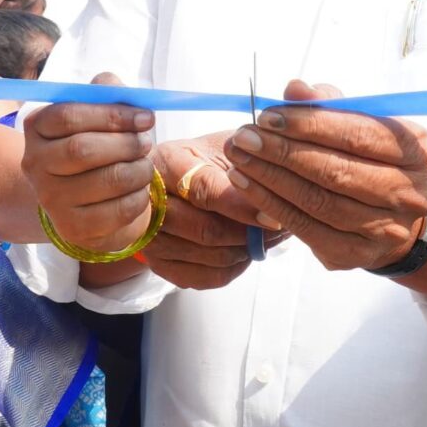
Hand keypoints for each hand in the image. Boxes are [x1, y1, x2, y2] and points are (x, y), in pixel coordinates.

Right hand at [20, 77, 159, 254]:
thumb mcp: (99, 114)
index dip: (112, 114)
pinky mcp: (72, 228)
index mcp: (37, 127)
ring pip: (105, 180)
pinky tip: (139, 190)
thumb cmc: (99, 146)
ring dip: (138, 170)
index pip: (67, 115)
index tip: (146, 117)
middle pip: (82, 149)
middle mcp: (35, 163)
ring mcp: (50, 199)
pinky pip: (116, 211)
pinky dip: (138, 198)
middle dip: (126, 143)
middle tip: (147, 142)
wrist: (89, 199)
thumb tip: (115, 87)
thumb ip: (106, 92)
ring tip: (145, 166)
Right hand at [142, 138, 284, 290]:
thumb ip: (245, 166)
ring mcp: (149, 236)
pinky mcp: (158, 262)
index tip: (273, 218)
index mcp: (166, 161)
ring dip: (244, 251)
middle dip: (248, 234)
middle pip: (205, 230)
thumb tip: (271, 199)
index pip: (203, 189)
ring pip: (208, 256)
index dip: (242, 207)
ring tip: (265, 238)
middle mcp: (149, 200)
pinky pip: (203, 277)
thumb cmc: (206, 159)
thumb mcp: (225, 149)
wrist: (177, 180)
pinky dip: (232, 269)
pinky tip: (244, 251)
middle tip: (277, 231)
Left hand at [222, 81, 426, 273]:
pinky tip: (247, 186)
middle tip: (244, 137)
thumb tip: (294, 89)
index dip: (310, 124)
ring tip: (239, 160)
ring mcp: (386, 229)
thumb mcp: (362, 125)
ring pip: (318, 202)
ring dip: (270, 179)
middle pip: (337, 171)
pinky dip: (272, 205)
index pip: (358, 134)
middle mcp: (410, 193)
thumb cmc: (372, 161)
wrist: (396, 219)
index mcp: (417, 150)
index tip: (268, 116)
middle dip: (283, 152)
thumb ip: (330, 105)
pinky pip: (307, 229)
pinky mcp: (357, 255)